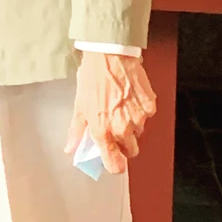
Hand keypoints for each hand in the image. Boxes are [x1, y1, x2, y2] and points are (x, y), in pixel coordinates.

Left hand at [65, 51, 159, 175]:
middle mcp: (122, 128)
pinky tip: (129, 98)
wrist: (110, 56)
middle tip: (114, 128)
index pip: (115, 164)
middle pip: (131, 151)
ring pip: (139, 133)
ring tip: (119, 107)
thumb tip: (70, 148)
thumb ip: (77, 131)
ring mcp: (139, 118)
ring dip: (131, 127)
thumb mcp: (79, 106)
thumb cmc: (92, 79)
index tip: (112, 160)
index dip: (114, 164)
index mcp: (103, 131)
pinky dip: (140, 112)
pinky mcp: (150, 107)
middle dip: (124, 144)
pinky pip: (147, 117)